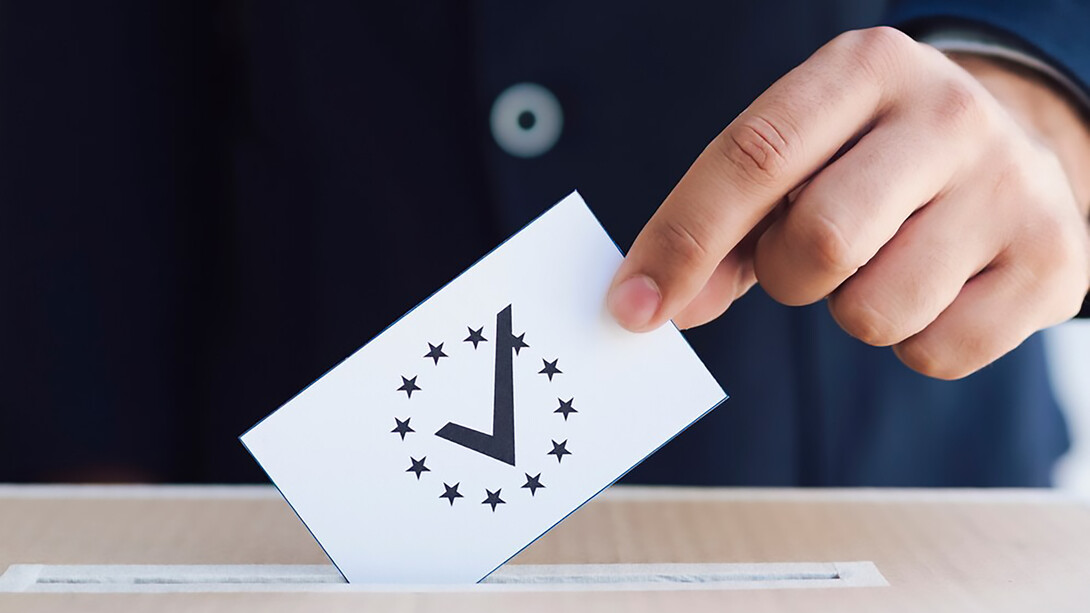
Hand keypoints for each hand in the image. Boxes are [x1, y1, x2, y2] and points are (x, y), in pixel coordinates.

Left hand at [607, 27, 1089, 378]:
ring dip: (850, 310)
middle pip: (818, 242)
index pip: (752, 157)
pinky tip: (936, 288)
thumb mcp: (800, 159)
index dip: (681, 240)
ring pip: (872, 311)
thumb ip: (722, 227)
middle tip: (803, 258)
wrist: (1010, 157)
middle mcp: (948, 114)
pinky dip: (912, 341)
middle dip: (784, 276)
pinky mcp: (1053, 264)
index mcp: (865, 68)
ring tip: (883, 262)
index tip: (633, 307)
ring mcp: (1011, 188)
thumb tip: (653, 305)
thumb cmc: (871, 161)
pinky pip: (933, 353)